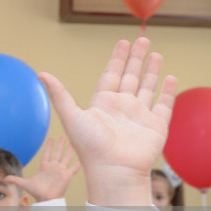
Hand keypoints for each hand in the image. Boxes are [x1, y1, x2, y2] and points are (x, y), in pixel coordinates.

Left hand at [5, 137, 79, 201]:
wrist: (46, 199)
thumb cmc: (37, 192)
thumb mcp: (25, 184)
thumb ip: (16, 179)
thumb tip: (4, 178)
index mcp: (44, 167)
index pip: (47, 153)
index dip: (49, 145)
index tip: (51, 137)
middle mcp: (53, 167)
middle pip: (57, 153)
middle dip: (60, 145)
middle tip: (63, 136)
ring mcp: (61, 170)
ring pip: (66, 157)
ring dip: (69, 150)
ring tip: (73, 142)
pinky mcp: (67, 175)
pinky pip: (74, 167)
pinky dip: (78, 162)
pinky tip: (82, 157)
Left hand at [39, 38, 175, 206]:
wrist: (114, 171)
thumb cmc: (90, 147)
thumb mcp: (72, 117)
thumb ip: (59, 95)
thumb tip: (40, 74)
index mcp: (103, 103)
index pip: (111, 75)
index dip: (117, 59)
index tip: (123, 42)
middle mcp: (122, 107)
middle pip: (130, 76)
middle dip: (136, 58)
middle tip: (142, 38)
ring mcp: (140, 115)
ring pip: (147, 86)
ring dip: (151, 70)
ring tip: (154, 53)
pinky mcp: (156, 125)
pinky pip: (164, 104)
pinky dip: (168, 91)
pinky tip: (170, 77)